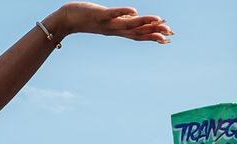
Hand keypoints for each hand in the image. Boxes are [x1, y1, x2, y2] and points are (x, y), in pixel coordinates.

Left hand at [47, 3, 171, 42]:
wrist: (66, 20)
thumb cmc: (87, 19)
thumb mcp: (108, 21)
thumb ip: (121, 21)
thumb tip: (135, 19)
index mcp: (117, 31)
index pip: (138, 35)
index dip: (153, 37)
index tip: (168, 39)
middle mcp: (114, 29)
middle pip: (137, 32)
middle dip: (153, 32)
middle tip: (170, 34)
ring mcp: (107, 23)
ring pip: (129, 24)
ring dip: (144, 22)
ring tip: (159, 20)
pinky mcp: (99, 15)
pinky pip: (113, 13)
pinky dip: (123, 12)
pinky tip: (134, 10)